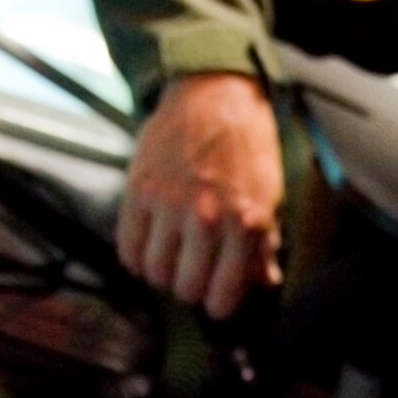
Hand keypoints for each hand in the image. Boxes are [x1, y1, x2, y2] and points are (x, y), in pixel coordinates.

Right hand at [116, 73, 284, 318]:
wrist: (214, 92)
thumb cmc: (247, 143)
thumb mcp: (269, 193)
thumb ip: (265, 243)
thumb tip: (263, 282)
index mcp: (246, 222)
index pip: (223, 295)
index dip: (218, 305)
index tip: (215, 299)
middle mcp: (207, 218)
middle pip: (185, 289)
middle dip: (190, 287)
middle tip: (192, 272)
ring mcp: (169, 205)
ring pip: (154, 273)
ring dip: (162, 272)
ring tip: (171, 256)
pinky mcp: (139, 190)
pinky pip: (127, 248)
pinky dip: (135, 256)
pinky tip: (148, 245)